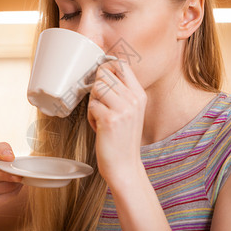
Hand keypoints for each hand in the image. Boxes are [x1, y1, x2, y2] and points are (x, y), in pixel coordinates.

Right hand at [0, 142, 22, 210]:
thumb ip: (2, 148)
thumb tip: (10, 157)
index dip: (6, 174)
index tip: (19, 176)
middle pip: (1, 181)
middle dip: (15, 176)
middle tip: (20, 171)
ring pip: (6, 190)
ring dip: (16, 184)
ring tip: (15, 176)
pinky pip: (6, 200)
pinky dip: (14, 192)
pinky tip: (11, 185)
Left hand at [87, 60, 146, 183]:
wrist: (125, 166)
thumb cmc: (123, 139)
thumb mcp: (130, 111)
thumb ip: (121, 92)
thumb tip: (101, 73)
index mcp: (139, 94)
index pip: (121, 64)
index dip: (106, 68)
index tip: (102, 81)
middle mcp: (133, 99)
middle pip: (104, 74)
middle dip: (96, 87)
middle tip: (101, 104)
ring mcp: (123, 109)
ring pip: (96, 87)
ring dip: (93, 102)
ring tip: (100, 116)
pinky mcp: (110, 120)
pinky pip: (92, 105)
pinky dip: (91, 117)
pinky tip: (99, 127)